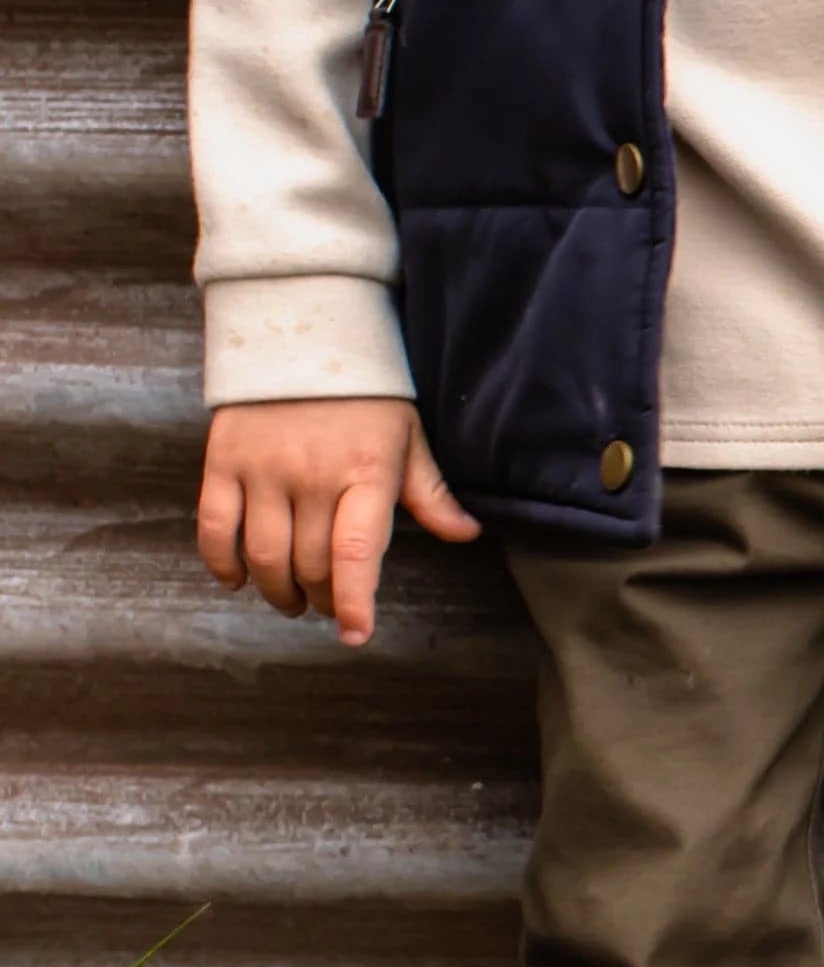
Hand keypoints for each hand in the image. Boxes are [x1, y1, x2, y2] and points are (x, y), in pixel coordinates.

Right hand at [196, 398, 481, 645]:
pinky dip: (222, 562)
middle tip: (328, 605)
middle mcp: (311, 476)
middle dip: (322, 597)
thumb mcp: (408, 438)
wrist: (300, 332)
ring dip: (277, 590)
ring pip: (264, 555)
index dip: (355, 601)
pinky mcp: (222, 461)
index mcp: (366, 474)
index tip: (356, 634)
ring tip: (290, 599)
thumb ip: (431, 493)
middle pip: (310, 563)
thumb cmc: (366, 394)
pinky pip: (214, 527)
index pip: (357, 552)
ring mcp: (263, 470)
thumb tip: (466, 534)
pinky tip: (236, 579)